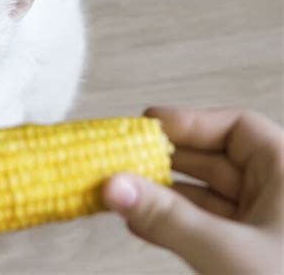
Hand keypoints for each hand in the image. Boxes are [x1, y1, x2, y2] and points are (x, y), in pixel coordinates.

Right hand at [103, 107, 283, 273]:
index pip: (238, 128)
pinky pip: (207, 230)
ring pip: (207, 197)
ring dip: (165, 195)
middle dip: (169, 161)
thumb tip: (114, 185)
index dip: (191, 121)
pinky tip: (141, 225)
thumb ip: (169, 218)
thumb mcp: (230, 255)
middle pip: (216, 160)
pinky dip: (175, 225)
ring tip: (123, 192)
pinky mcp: (250, 258)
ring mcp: (264, 228)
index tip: (147, 125)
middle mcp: (278, 194)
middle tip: (124, 160)